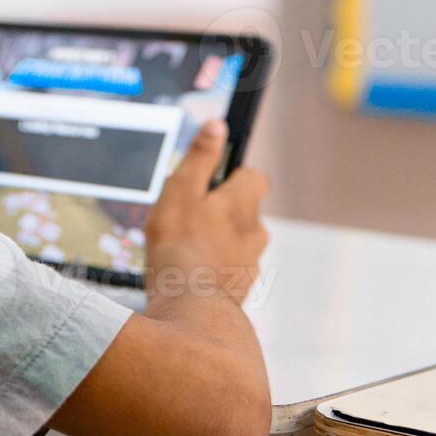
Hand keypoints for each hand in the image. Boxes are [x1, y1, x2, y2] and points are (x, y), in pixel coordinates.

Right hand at [144, 120, 270, 304]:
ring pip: (237, 241)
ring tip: (185, 249)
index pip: (254, 177)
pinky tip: (190, 273)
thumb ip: (200, 158)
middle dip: (221, 211)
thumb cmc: (179, 247)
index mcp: (244, 203)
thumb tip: (216, 126)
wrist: (188, 309)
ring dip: (217, 241)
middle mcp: (256, 232)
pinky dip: (214, 268)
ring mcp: (251, 263)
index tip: (211, 182)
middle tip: (188, 218)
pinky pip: (230, 269)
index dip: (233, 176)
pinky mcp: (241, 289)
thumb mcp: (180, 191)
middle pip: (244, 210)